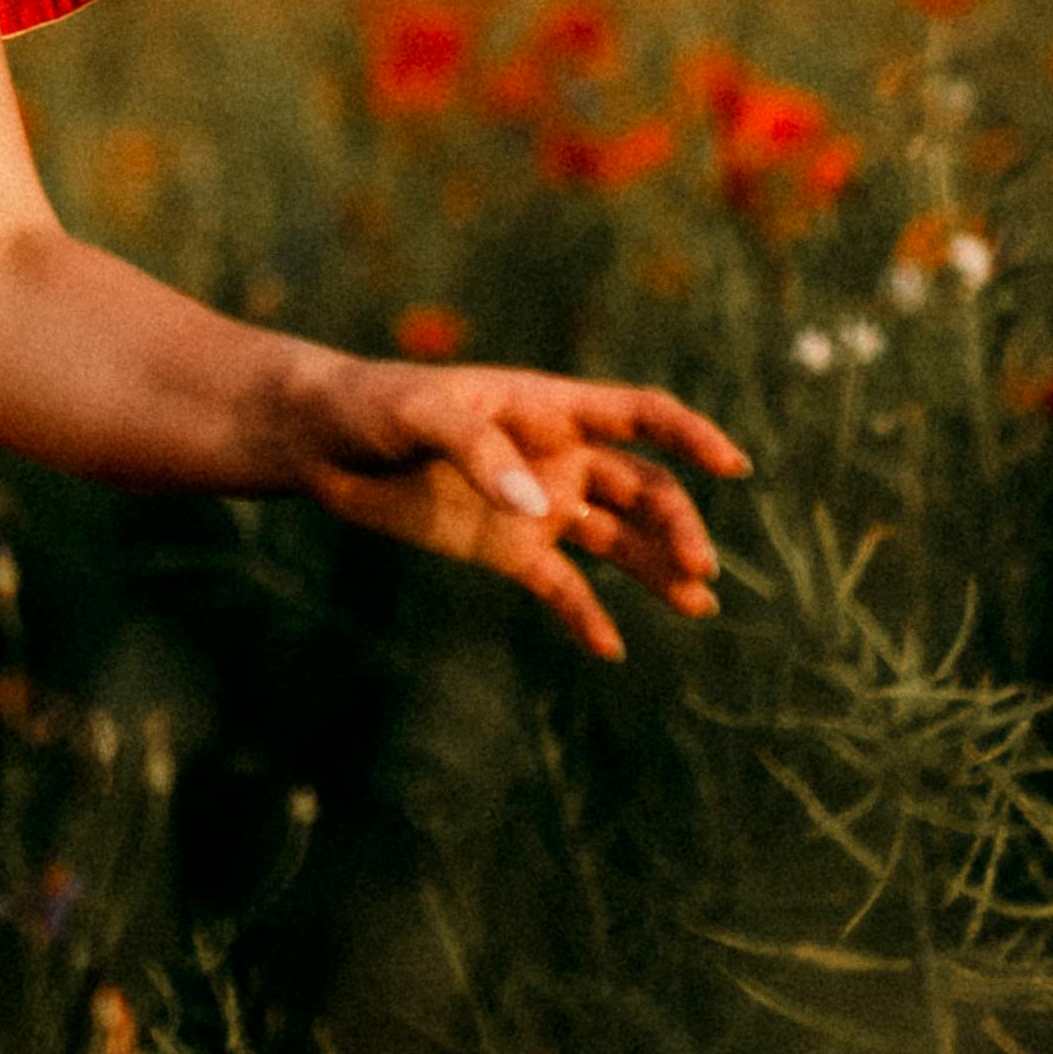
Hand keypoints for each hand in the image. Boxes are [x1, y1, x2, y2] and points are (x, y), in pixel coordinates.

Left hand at [290, 356, 748, 661]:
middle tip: (699, 569)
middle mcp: (557, 456)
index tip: (734, 466)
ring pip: (617, 539)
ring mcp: (534, 504)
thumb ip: (476, 449)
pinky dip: (586, 614)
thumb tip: (535, 505)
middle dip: (677, 525)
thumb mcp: (417, 412)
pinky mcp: (504, 548)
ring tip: (700, 605)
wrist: (318, 442)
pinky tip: (612, 648)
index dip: (691, 437)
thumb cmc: (369, 405)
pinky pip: (560, 586)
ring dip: (658, 570)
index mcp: (549, 408)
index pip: (641, 416)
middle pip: (643, 489)